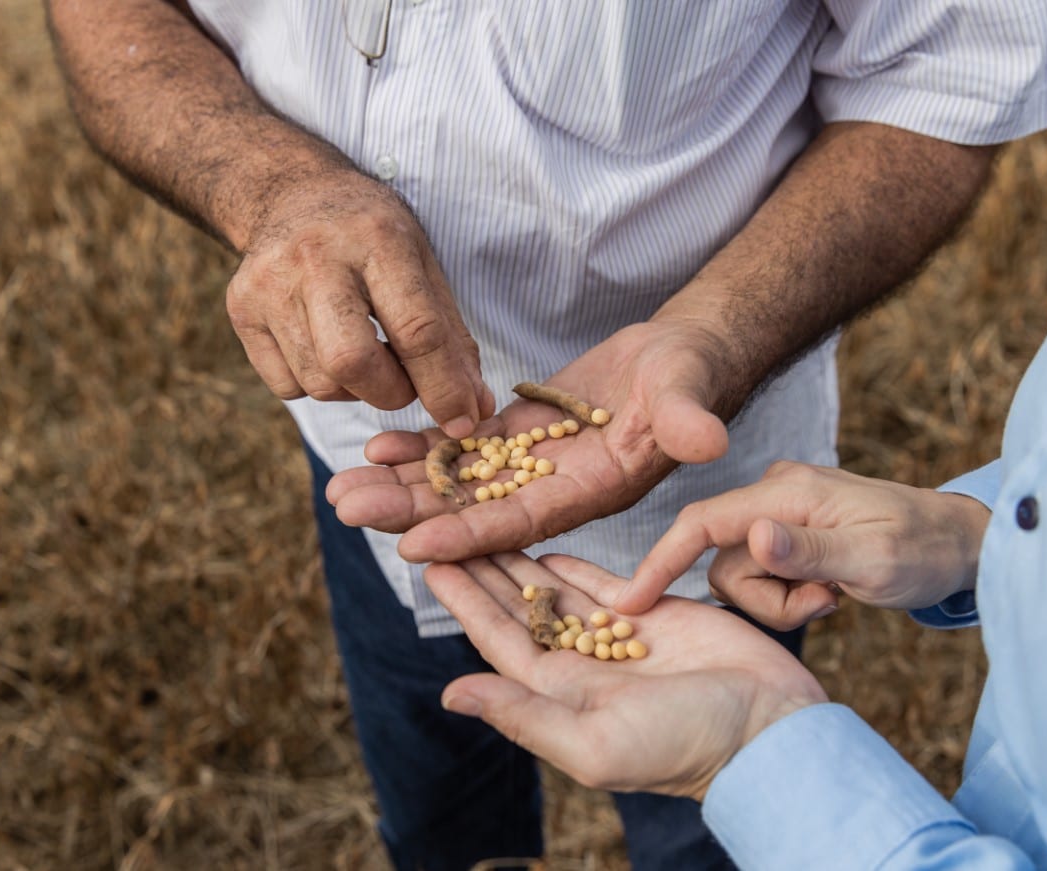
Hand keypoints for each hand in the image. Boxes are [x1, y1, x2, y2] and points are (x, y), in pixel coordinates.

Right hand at [225, 172, 493, 437]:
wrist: (292, 193)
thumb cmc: (372, 235)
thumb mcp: (424, 265)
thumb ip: (453, 339)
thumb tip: (474, 408)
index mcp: (378, 239)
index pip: (416, 330)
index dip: (443, 386)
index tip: (463, 420)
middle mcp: (315, 259)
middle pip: (351, 363)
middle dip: (390, 393)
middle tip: (404, 382)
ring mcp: (269, 284)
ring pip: (320, 383)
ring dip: (355, 389)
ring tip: (365, 352)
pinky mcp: (240, 309)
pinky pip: (287, 387)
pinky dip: (318, 384)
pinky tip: (326, 347)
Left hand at [326, 319, 739, 561]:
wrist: (679, 357)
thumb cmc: (691, 377)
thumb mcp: (689, 396)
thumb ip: (689, 422)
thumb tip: (707, 440)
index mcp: (591, 492)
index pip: (523, 521)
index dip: (470, 534)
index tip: (413, 543)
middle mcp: (554, 489)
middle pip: (471, 509)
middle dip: (409, 511)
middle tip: (345, 510)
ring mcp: (532, 464)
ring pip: (457, 482)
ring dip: (401, 486)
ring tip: (339, 489)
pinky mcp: (519, 434)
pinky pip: (462, 447)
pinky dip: (421, 448)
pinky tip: (375, 446)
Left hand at [427, 552, 827, 800]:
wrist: (769, 729)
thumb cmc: (684, 747)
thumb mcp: (595, 743)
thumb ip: (524, 715)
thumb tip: (451, 693)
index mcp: (560, 696)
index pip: (498, 640)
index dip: (464, 602)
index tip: (429, 562)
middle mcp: (581, 665)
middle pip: (519, 609)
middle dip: (483, 570)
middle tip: (446, 526)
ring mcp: (617, 638)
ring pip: (556, 590)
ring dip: (520, 560)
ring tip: (485, 522)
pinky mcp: (656, 614)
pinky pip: (602, 583)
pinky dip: (573, 564)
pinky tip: (544, 544)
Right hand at [616, 461, 990, 628]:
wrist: (959, 542)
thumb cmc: (923, 550)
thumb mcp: (873, 561)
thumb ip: (808, 552)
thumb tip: (752, 538)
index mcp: (788, 494)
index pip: (702, 523)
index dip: (661, 560)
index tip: (629, 601)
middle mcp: (774, 495)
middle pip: (722, 564)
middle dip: (766, 600)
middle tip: (826, 604)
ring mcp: (779, 513)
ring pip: (741, 575)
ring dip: (782, 600)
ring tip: (835, 596)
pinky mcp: (786, 532)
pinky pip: (762, 575)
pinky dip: (791, 594)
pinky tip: (833, 589)